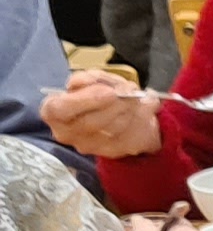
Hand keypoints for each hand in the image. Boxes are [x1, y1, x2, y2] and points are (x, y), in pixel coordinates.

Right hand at [46, 69, 160, 160]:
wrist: (123, 112)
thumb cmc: (100, 94)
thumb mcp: (92, 80)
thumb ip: (89, 79)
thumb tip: (89, 82)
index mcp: (53, 112)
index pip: (59, 110)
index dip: (86, 100)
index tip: (109, 92)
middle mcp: (66, 133)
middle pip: (90, 122)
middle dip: (114, 104)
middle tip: (129, 91)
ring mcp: (88, 146)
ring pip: (111, 130)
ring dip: (128, 110)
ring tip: (135, 97)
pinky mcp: (111, 151)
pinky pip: (128, 136)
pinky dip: (138, 120)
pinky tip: (140, 109)